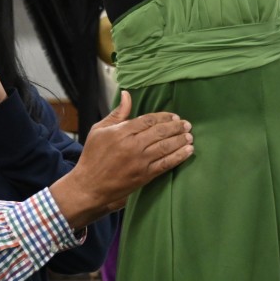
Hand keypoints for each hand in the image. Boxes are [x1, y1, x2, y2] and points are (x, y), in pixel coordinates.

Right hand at [50, 91, 193, 227]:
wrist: (89, 186)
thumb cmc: (92, 156)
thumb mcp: (99, 130)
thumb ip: (117, 113)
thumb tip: (127, 94)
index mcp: (121, 132)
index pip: (148, 120)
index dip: (164, 117)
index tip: (174, 117)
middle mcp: (133, 145)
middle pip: (160, 132)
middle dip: (176, 127)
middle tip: (187, 125)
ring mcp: (140, 161)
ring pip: (166, 147)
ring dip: (180, 140)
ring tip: (190, 136)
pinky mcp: (145, 176)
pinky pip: (166, 164)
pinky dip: (179, 157)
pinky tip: (188, 151)